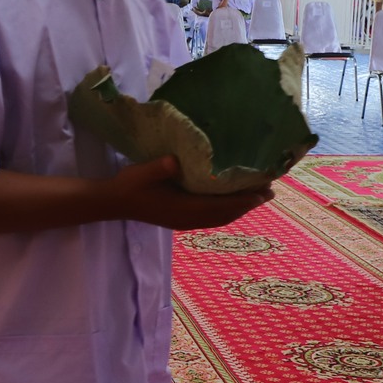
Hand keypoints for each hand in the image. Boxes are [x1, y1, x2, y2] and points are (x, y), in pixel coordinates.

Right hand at [106, 156, 272, 230]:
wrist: (112, 203)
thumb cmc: (128, 186)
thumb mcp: (141, 173)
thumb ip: (158, 167)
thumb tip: (176, 161)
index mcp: (182, 208)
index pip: (220, 206)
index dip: (243, 200)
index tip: (263, 191)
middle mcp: (188, 218)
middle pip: (225, 214)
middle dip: (248, 203)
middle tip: (270, 189)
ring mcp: (185, 221)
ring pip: (220, 218)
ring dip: (240, 208)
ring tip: (259, 196)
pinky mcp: (181, 219)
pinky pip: (212, 218)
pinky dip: (228, 211)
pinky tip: (233, 203)